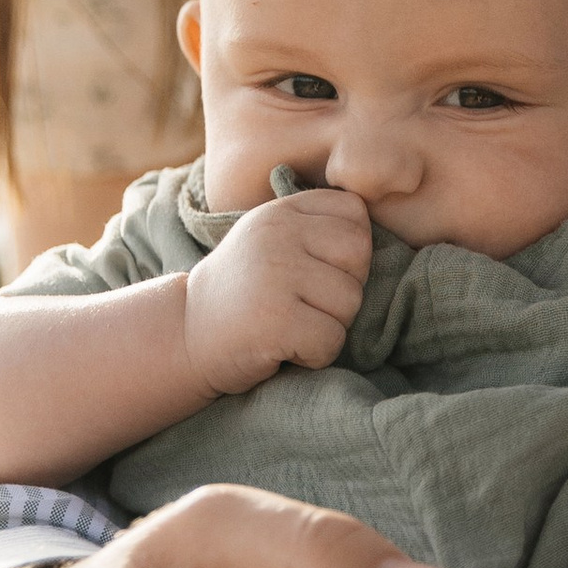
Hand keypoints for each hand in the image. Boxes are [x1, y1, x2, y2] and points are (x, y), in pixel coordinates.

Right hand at [183, 188, 371, 394]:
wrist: (185, 335)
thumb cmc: (243, 292)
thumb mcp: (271, 241)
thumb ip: (315, 229)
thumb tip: (381, 233)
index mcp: (281, 212)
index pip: (354, 214)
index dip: (349, 251)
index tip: (317, 272)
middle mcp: (276, 235)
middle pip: (359, 258)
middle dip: (344, 290)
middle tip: (305, 305)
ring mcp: (274, 275)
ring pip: (349, 303)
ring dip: (329, 326)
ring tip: (291, 326)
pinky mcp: (274, 320)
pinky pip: (331, 340)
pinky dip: (315, 355)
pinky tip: (284, 348)